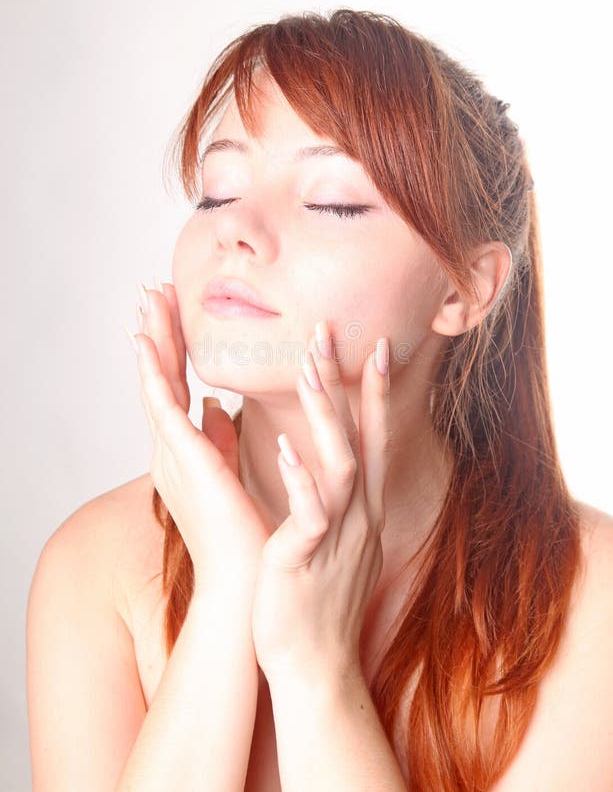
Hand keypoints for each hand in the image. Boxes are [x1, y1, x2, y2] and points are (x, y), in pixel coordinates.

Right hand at [128, 280, 270, 591]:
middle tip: (150, 289)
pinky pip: (163, 407)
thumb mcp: (233, 475)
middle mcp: (173, 452)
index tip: (172, 309)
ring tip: (146, 297)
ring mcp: (173, 456)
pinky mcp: (182, 461)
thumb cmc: (246, 537)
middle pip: (164, 379)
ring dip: (152, 339)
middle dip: (159, 332)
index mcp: (188, 454)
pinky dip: (152, 372)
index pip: (179, 388)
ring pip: (158, 384)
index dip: (174, 348)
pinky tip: (143, 340)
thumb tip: (215, 406)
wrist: (249, 585)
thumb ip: (220, 441)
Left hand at [251, 321, 390, 684]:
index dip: (374, 393)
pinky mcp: (308, 558)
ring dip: (326, 416)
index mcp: (358, 507)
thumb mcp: (333, 540)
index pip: (371, 438)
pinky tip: (285, 446)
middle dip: (347, 383)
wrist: (316, 665)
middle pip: (359, 437)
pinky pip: (310, 512)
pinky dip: (302, 477)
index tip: (374, 348)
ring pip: (340, 464)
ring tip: (308, 370)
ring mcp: (337, 535)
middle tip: (329, 332)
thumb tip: (311, 461)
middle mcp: (357, 514)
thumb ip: (327, 498)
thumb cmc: (317, 599)